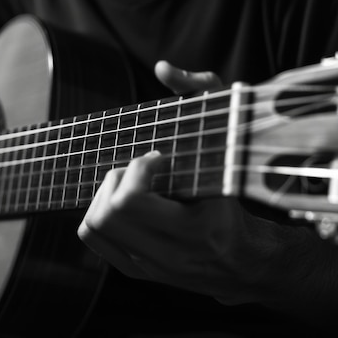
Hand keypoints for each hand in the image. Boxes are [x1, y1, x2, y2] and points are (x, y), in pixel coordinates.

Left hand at [77, 61, 275, 303]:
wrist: (244, 261)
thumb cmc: (237, 197)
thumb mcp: (229, 142)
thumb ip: (204, 94)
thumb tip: (164, 68)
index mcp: (194, 231)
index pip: (130, 201)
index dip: (138, 168)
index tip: (160, 158)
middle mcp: (168, 256)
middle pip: (107, 213)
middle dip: (118, 178)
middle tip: (142, 169)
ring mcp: (148, 267)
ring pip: (94, 225)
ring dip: (105, 194)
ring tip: (131, 183)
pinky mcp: (136, 271)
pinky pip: (93, 237)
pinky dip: (99, 211)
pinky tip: (123, 200)